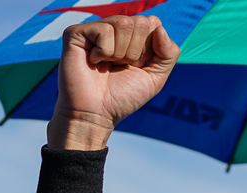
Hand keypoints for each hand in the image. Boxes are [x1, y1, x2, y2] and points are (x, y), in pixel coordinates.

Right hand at [47, 16, 179, 150]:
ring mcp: (96, 28)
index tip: (135, 67)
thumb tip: (160, 28)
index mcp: (132, 36)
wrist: (96, 116)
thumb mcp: (155, 79)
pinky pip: (105, 30)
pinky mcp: (78, 32)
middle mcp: (115, 28)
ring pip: (124, 23)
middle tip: (119, 67)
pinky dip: (104, 52)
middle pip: (140, 22)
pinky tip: (94, 62)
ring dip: (119, 54)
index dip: (149, 49)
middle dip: (135, 52)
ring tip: (107, 66)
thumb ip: (168, 54)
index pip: (153, 23)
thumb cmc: (122, 99)